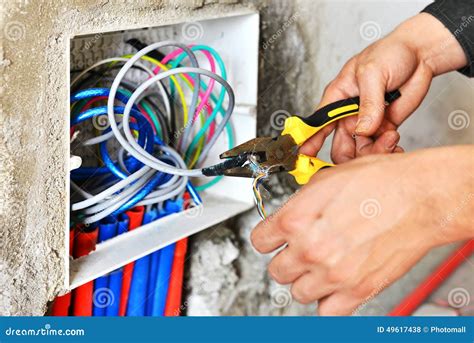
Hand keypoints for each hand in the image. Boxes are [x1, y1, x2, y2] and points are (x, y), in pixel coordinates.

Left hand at [251, 147, 472, 314]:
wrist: (420, 196)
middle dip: (287, 260)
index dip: (268, 238)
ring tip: (322, 266)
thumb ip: (301, 205)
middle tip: (301, 251)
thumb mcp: (327, 180)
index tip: (275, 239)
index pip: (259, 241)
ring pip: (298, 292)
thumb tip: (290, 216)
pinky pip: (326, 312)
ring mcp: (332, 273)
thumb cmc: (381, 182)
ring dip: (306, 281)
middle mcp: (309, 248)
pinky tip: (334, 285)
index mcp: (296, 219)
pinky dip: (327, 302)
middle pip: (277, 270)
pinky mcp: (357, 290)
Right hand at [300, 13, 467, 162]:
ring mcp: (367, 123)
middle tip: (362, 159)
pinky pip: (380, 148)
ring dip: (375, 151)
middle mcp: (349, 114)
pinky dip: (387, 151)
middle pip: (339, 146)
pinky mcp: (384, 128)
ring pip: (361, 151)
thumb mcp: (373, 72)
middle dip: (349, 157)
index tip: (306, 155)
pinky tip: (395, 143)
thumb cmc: (391, 52)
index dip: (310, 140)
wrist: (421, 54)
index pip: (318, 123)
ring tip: (391, 138)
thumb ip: (368, 103)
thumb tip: (362, 130)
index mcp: (338, 97)